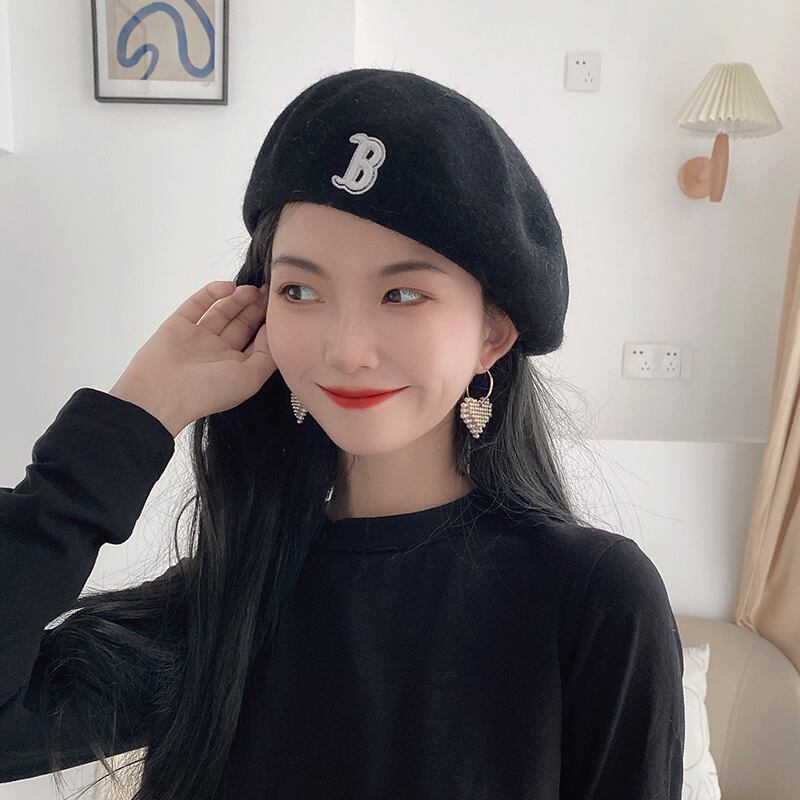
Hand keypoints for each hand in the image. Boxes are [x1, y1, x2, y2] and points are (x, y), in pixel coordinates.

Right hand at [110, 281, 273, 435]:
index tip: (282, 308)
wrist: (162, 393)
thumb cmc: (209, 391)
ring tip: (252, 289)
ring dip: (237, 299)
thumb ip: (266, 355)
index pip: (256, 341)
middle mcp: (217, 352)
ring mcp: (198, 337)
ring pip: (222, 312)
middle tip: (269, 291)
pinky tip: (229, 286)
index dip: (269, 324)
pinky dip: (212, 292)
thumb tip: (273, 330)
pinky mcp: (178, 324)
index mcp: (235, 367)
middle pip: (241, 323)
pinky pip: (198, 303)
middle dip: (255, 308)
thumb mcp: (250, 378)